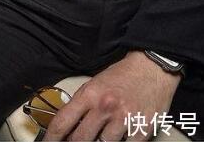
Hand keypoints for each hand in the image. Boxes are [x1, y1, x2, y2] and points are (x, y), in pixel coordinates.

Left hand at [44, 51, 180, 140]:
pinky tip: (120, 136)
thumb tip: (69, 127)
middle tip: (75, 141)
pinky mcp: (142, 131)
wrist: (151, 69)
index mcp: (90, 94)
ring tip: (103, 134)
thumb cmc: (122, 76)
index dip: (52, 137)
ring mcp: (124, 120)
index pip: (63, 122)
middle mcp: (104, 108)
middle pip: (80, 140)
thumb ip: (82, 105)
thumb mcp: (95, 84)